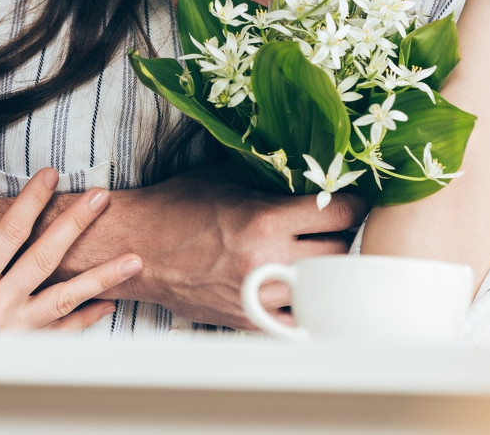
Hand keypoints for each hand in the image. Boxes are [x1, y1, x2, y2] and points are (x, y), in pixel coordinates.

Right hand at [0, 168, 141, 329]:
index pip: (10, 232)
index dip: (33, 199)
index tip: (51, 175)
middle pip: (46, 258)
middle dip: (76, 224)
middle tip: (101, 198)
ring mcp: (9, 335)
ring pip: (65, 300)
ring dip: (102, 277)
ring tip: (132, 259)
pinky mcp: (15, 353)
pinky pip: (58, 336)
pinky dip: (86, 321)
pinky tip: (108, 303)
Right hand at [103, 165, 366, 329]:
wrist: (136, 247)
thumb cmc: (177, 207)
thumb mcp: (226, 176)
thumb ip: (271, 176)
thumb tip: (310, 169)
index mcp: (265, 220)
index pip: (341, 214)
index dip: (353, 203)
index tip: (351, 199)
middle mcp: (267, 261)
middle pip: (340, 253)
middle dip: (342, 236)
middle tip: (335, 225)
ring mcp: (259, 296)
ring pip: (323, 288)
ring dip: (325, 270)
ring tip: (317, 253)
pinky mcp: (248, 320)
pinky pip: (297, 320)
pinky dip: (305, 303)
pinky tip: (301, 286)